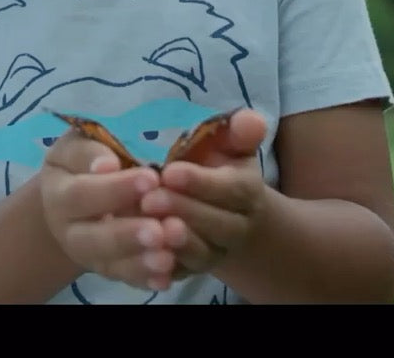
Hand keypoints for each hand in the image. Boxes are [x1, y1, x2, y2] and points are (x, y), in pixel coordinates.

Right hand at [40, 126, 176, 291]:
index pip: (82, 194)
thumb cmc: (81, 160)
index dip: (114, 189)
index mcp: (59, 195)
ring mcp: (89, 256)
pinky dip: (146, 279)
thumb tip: (107, 164)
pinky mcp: (109, 270)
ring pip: (110, 265)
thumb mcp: (76, 145)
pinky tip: (167, 276)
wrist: (74, 193)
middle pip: (94, 239)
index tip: (151, 179)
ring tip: (168, 257)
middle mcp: (69, 231)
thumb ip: (88, 151)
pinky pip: (126, 279)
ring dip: (140, 262)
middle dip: (128, 236)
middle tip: (160, 231)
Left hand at [139, 109, 267, 287]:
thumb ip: (238, 131)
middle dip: (182, 211)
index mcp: (246, 192)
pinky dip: (161, 268)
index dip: (201, 183)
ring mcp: (215, 253)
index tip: (170, 172)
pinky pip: (179, 275)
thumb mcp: (229, 144)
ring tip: (145, 228)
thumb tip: (253, 120)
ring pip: (200, 255)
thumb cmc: (217, 166)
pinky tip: (140, 255)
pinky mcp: (192, 271)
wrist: (221, 211)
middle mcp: (236, 228)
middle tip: (149, 199)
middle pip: (217, 225)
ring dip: (174, 243)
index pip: (232, 189)